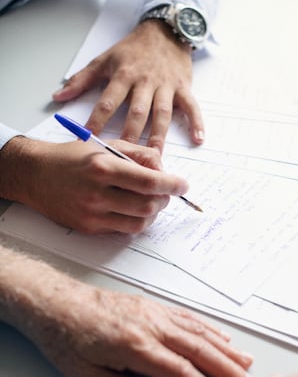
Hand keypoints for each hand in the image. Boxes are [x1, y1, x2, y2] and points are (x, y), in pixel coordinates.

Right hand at [0, 136, 187, 233]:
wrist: (36, 175)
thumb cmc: (72, 158)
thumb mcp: (105, 146)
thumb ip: (138, 154)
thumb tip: (163, 168)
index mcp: (104, 167)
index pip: (149, 181)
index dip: (172, 185)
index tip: (183, 185)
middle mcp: (98, 193)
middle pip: (148, 205)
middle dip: (164, 200)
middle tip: (166, 193)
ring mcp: (93, 214)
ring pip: (139, 223)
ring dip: (153, 214)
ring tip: (150, 202)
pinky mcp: (89, 228)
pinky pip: (123, 230)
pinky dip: (135, 221)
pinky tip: (132, 210)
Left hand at [13, 267, 251, 376]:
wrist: (56, 301)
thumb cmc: (66, 338)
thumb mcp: (85, 376)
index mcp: (134, 346)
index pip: (179, 370)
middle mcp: (151, 326)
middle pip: (198, 349)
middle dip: (227, 368)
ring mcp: (154, 313)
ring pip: (198, 332)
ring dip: (225, 348)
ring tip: (247, 361)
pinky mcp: (153, 307)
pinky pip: (188, 318)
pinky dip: (209, 329)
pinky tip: (222, 336)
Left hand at [53, 20, 203, 151]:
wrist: (164, 31)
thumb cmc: (133, 49)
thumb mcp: (104, 59)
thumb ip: (81, 80)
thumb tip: (58, 97)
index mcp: (123, 75)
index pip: (108, 101)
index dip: (98, 121)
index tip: (91, 141)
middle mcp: (145, 82)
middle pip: (136, 112)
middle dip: (130, 135)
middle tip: (126, 158)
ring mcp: (165, 86)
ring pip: (162, 114)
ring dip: (158, 136)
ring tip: (156, 157)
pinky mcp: (183, 88)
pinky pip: (191, 107)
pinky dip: (196, 122)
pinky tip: (198, 139)